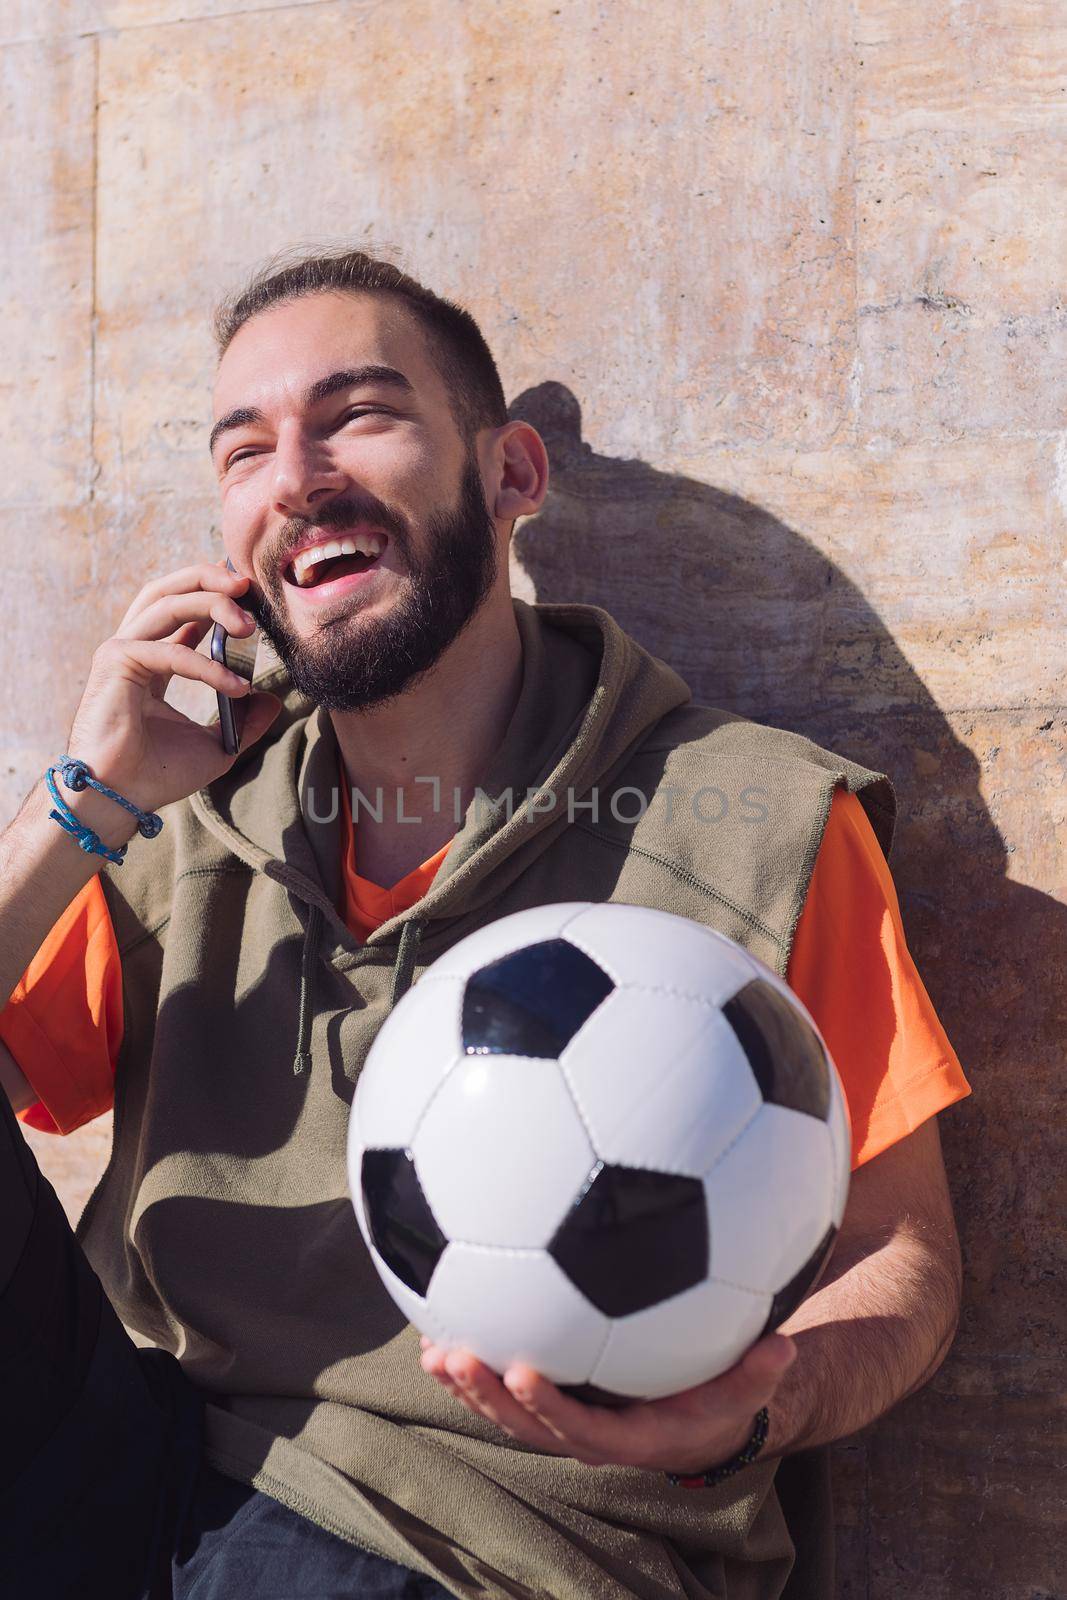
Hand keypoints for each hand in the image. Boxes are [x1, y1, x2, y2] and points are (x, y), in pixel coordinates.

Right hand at [64, 561, 280, 818]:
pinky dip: (209, 667)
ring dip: (213, 606)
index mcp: (152, 660)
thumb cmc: (157, 775)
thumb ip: (245, 720)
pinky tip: (238, 687)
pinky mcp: (116, 664)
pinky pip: (172, 653)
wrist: (120, 799)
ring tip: (249, 625)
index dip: (212, 590)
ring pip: (169, 605)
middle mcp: (134, 649)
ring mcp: (121, 652)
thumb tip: (274, 700)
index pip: (182, 609)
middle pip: (169, 590)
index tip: (247, 588)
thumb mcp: (217, 745)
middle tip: (248, 584)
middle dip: (209, 578)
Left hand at [419, 1332, 795, 1474]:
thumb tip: (784, 1345)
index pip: (580, 1427)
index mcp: (630, 1436)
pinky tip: (442, 1325)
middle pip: (526, 1425)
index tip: (520, 1368)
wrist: (705, 1419)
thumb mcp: (750, 1385)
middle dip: (486, 1394)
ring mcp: (565, 1420)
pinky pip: (506, 1391)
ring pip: (506, 1413)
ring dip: (466, 1384)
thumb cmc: (726, 1394)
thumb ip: (762, 1370)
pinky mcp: (552, 1399)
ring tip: (431, 1346)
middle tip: (454, 1354)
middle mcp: (588, 1436)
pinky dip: (474, 1367)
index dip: (548, 1404)